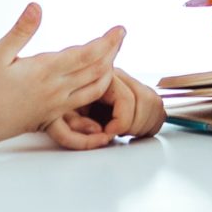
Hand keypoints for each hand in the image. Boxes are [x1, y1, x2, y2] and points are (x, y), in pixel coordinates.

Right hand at [0, 4, 123, 148]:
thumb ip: (20, 31)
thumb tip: (37, 6)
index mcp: (44, 71)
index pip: (87, 55)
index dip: (107, 42)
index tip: (120, 29)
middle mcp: (56, 90)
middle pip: (97, 70)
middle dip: (112, 52)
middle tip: (120, 35)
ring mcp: (56, 106)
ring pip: (95, 89)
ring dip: (109, 71)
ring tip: (112, 55)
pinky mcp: (52, 117)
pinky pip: (84, 104)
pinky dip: (97, 90)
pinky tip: (98, 81)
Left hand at [48, 69, 166, 148]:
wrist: (54, 95)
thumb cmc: (57, 108)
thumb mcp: (58, 116)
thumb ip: (75, 124)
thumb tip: (100, 132)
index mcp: (100, 78)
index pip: (126, 99)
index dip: (122, 122)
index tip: (108, 134)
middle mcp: (119, 76)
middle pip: (146, 99)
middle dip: (135, 124)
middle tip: (118, 135)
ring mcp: (129, 83)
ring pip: (154, 102)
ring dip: (144, 123)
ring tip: (124, 133)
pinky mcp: (136, 91)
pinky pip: (156, 105)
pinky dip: (151, 121)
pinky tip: (135, 130)